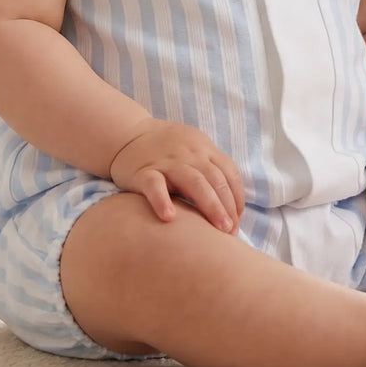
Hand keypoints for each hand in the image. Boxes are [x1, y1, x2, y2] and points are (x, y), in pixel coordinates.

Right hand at [109, 119, 244, 233]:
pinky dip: (162, 200)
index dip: (237, 197)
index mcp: (204, 149)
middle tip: (231, 232)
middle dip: (227, 206)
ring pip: (194, 182)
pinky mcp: (144, 172)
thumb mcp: (193, 149)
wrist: (128, 134)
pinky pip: (154, 185)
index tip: (237, 220)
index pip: (229, 172)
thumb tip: (232, 204)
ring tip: (217, 230)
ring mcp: (167, 162)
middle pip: (215, 179)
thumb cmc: (166, 149)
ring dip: (210, 206)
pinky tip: (169, 217)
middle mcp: (190, 154)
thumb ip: (210, 168)